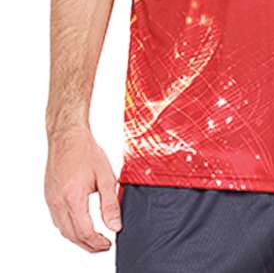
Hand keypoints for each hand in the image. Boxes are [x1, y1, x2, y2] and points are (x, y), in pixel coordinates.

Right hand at [44, 125, 121, 251]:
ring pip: (63, 230)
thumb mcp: (106, 176)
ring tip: (94, 239)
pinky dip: (69, 228)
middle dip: (88, 245)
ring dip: (78, 239)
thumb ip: (110, 203)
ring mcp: (51, 200)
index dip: (97, 242)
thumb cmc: (86, 152)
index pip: (84, 232)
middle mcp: (58, 202)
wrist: (68, 137)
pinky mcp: (49, 196)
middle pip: (72, 235)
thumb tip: (115, 226)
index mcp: (73, 197)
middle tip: (103, 246)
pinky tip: (80, 226)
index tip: (109, 243)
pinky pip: (57, 220)